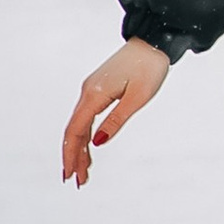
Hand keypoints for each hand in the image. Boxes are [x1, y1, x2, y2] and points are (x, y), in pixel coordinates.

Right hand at [61, 38, 169, 187]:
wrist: (153, 42)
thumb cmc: (149, 68)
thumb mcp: (137, 98)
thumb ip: (116, 121)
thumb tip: (97, 143)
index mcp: (94, 95)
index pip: (75, 131)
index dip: (71, 155)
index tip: (70, 175)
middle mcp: (88, 92)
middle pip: (74, 130)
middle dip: (73, 157)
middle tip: (77, 181)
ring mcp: (91, 90)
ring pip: (79, 124)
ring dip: (80, 148)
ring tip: (84, 171)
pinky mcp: (98, 88)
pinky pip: (87, 116)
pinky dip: (86, 134)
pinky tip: (91, 147)